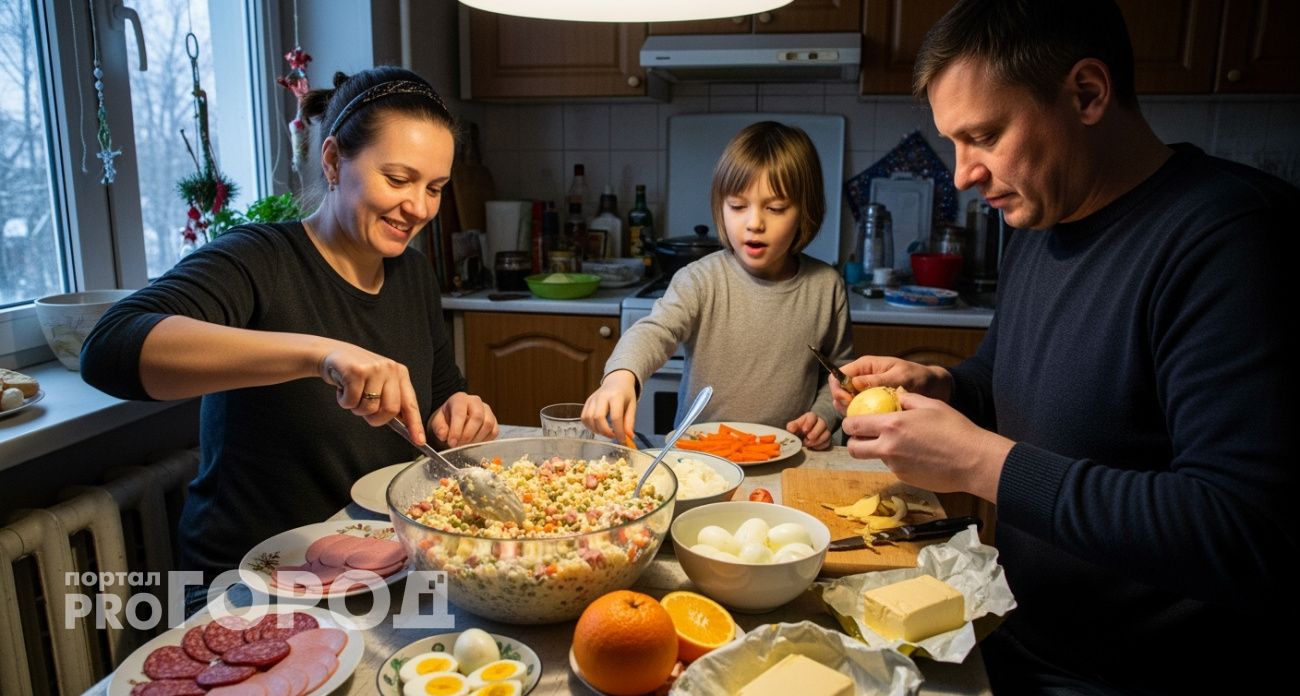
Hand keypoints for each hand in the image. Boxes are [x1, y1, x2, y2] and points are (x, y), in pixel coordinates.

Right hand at [321, 346, 423, 442]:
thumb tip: (403, 425)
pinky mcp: (357, 371)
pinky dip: (344, 402)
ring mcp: (374, 369)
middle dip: (375, 418)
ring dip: (356, 409)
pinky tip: (342, 389)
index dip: (415, 424)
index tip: (419, 440)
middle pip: (390, 410)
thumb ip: (390, 400)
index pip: (410, 404)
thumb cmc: (358, 375)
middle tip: (365, 412)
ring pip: (369, 408)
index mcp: (400, 373)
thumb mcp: (379, 383)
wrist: (334, 355)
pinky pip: (352, 401)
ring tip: (352, 394)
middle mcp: (390, 369)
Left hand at [430, 392, 497, 447]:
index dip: (457, 429)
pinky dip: (485, 441)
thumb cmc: (445, 421)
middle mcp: (475, 401)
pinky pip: (494, 431)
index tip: (452, 442)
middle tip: (459, 445)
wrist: (454, 421)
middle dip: (468, 435)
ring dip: (477, 439)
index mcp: (459, 399)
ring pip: (488, 424)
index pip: (460, 412)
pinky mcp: (494, 420)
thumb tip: (444, 435)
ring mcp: (487, 410)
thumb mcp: (437, 423)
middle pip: (478, 417)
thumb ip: (439, 428)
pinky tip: (474, 444)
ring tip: (466, 446)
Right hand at [582, 370, 637, 441]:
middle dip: (605, 431)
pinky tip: (598, 428)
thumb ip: (630, 422)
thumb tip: (629, 437)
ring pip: (589, 418)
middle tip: (613, 436)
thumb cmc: (625, 394)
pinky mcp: (587, 402)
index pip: (616, 416)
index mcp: (616, 396)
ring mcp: (592, 399)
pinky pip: (584, 417)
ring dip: (597, 430)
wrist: (616, 381)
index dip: (618, 431)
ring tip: (606, 433)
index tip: (622, 439)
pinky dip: (589, 426)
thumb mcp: (632, 406)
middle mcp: (602, 396)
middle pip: (598, 417)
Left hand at [786, 411, 831, 450]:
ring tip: (808, 444)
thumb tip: (790, 429)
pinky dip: (820, 446)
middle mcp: (821, 422)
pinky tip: (813, 447)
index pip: (813, 417)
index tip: (804, 430)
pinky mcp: (828, 439)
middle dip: (815, 432)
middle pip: (822, 424)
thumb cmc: (803, 426)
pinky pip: (827, 442)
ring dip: (817, 440)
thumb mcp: (797, 424)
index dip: (809, 423)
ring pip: (826, 434)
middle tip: (807, 438)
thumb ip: (792, 426)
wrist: (812, 429)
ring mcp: (826, 430)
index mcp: (812, 416)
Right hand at [829, 355, 952, 412]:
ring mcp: (866, 393)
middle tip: (856, 414)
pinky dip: (862, 420)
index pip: (839, 375)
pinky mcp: (873, 405)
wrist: (934, 388)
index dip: (838, 389)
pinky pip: (860, 413)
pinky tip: (872, 425)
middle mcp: (862, 379)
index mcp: (865, 367)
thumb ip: (877, 380)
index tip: (848, 401)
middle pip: (839, 392)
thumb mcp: (900, 376)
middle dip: (842, 404)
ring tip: (866, 420)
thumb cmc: (919, 377)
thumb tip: (854, 383)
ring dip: (852, 414)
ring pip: (847, 404)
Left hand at [842, 389, 1010, 500]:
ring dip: (880, 450)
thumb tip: (896, 397)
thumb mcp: (931, 405)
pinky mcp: (905, 478)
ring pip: (875, 458)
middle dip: (854, 442)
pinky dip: (899, 460)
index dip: (849, 423)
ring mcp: (895, 466)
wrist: (973, 461)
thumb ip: (908, 399)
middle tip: (865, 436)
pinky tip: (918, 455)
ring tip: (902, 443)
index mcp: (892, 425)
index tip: (853, 421)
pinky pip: (893, 467)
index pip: (853, 426)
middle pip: (854, 449)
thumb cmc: (955, 429)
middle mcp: (888, 447)